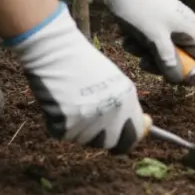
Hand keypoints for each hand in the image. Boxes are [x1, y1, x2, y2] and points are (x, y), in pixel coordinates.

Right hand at [6, 2, 144, 153]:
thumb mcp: (113, 81)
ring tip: (73, 103)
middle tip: (90, 122)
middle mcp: (112, 113)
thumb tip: (138, 127)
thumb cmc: (83, 63)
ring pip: (85, 140)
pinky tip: (59, 104)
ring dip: (79, 129)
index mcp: (127, 100)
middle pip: (110, 144)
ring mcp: (89, 121)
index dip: (128, 138)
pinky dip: (58, 124)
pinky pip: (62, 134)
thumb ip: (123, 106)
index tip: (123, 136)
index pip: (134, 135)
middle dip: (102, 137)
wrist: (56, 51)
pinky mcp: (66, 125)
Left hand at [85, 0, 194, 84]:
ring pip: (163, 50)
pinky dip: (141, 44)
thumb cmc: (140, 10)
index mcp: (189, 29)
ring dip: (147, 54)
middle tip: (145, 65)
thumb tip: (178, 79)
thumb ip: (168, 60)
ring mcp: (169, 23)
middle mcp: (183, 26)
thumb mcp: (153, 38)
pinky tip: (128, 38)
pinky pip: (153, 41)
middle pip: (181, 56)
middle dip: (162, 64)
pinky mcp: (156, 21)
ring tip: (132, 46)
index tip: (193, 89)